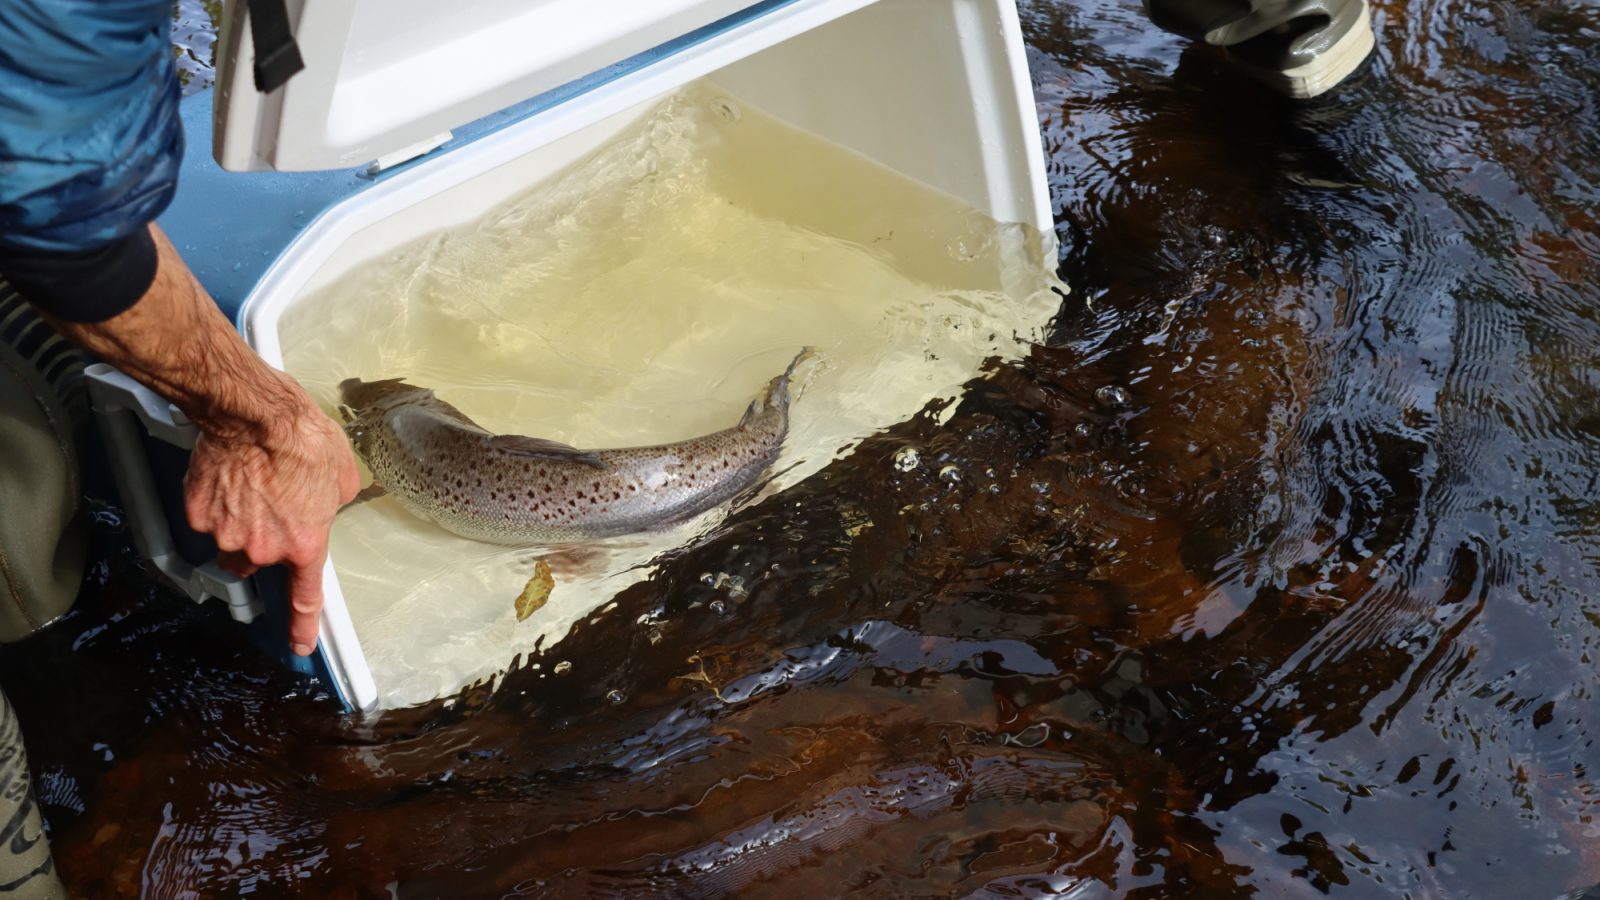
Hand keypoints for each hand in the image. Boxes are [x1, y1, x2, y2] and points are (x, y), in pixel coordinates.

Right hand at [42, 224, 359, 655]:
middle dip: (264, 540)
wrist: (253, 411)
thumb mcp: (343, 473)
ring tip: (251, 482)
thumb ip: (336, 501)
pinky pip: (208, 517)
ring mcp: (227, 533)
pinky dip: (215, 502)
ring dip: (239, 522)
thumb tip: (329, 502)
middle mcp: (264, 548)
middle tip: (271, 502)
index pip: (305, 597)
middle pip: (259, 562)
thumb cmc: (302, 438)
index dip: (303, 626)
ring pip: (230, 542)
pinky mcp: (199, 514)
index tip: (301, 647)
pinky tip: (229, 474)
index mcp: (305, 542)